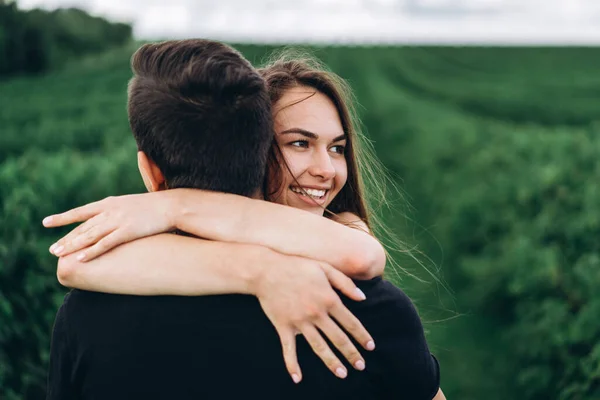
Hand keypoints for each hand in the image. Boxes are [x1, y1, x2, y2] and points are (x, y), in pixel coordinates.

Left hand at [43, 192, 174, 260]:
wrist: (172, 205)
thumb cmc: (157, 206)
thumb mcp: (134, 204)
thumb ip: (121, 211)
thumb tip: (116, 218)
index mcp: (111, 203)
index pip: (81, 212)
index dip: (63, 217)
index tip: (47, 222)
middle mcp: (110, 210)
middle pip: (83, 226)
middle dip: (66, 238)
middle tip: (51, 249)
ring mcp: (118, 220)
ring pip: (90, 235)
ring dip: (72, 245)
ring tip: (58, 254)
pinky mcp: (128, 231)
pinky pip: (106, 243)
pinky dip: (92, 251)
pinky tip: (81, 258)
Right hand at [253, 254, 374, 383]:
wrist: (267, 270)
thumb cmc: (298, 266)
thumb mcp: (325, 268)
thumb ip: (345, 283)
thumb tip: (362, 298)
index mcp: (329, 299)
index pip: (350, 322)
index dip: (362, 336)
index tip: (370, 347)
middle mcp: (316, 313)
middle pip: (338, 338)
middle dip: (351, 353)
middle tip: (361, 366)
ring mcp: (299, 322)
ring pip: (319, 347)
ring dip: (331, 362)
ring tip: (342, 373)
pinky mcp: (284, 326)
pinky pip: (289, 349)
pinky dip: (292, 364)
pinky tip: (297, 378)